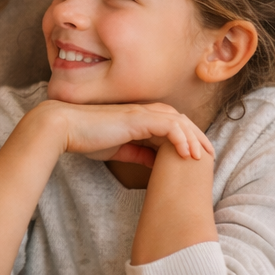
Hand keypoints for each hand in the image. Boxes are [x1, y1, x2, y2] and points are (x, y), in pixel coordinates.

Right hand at [30, 100, 214, 165]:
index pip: (171, 124)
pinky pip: (169, 127)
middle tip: (209, 155)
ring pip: (179, 122)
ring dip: (193, 138)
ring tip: (202, 156)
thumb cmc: (86, 137)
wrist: (65, 128)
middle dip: (197, 137)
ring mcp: (141, 113)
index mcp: (138, 117)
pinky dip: (180, 139)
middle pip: (181, 120)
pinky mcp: (137, 118)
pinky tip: (186, 154)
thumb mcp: (117, 149)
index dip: (186, 138)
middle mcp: (143, 111)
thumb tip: (154, 163)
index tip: (196, 155)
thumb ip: (137, 153)